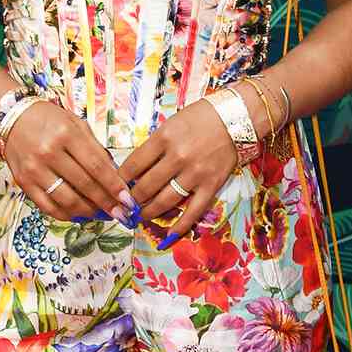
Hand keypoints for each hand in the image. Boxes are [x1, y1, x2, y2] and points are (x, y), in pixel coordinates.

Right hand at [3, 101, 137, 222]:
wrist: (12, 119)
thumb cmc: (48, 120)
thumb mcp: (76, 124)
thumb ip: (96, 149)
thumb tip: (115, 178)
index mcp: (66, 134)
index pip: (97, 166)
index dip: (114, 186)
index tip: (127, 199)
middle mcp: (49, 152)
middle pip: (84, 186)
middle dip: (106, 203)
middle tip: (120, 213)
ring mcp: (34, 170)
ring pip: (67, 201)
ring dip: (89, 212)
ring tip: (101, 214)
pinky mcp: (23, 183)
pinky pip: (48, 207)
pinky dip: (66, 215)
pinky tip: (79, 214)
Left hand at [120, 99, 241, 242]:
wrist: (237, 116)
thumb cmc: (201, 117)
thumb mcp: (171, 123)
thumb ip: (155, 146)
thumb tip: (136, 169)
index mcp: (164, 138)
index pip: (133, 164)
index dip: (120, 179)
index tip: (115, 187)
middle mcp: (177, 157)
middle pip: (146, 186)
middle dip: (132, 199)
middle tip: (124, 206)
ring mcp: (195, 173)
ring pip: (165, 200)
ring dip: (148, 212)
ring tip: (139, 217)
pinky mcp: (212, 184)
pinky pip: (194, 210)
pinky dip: (180, 225)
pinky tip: (169, 235)